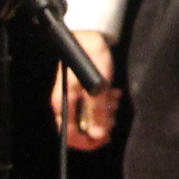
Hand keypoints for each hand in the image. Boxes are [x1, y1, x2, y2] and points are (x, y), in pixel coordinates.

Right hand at [52, 31, 118, 150]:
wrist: (92, 36)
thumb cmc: (92, 59)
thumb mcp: (98, 87)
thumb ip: (97, 112)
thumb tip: (98, 135)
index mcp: (64, 103)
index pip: (69, 135)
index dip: (86, 142)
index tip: (104, 139)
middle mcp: (67, 104)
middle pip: (81, 129)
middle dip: (100, 126)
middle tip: (113, 116)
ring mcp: (76, 98)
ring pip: (90, 118)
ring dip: (105, 114)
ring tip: (115, 99)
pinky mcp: (85, 92)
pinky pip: (95, 107)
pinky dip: (106, 104)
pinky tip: (114, 93)